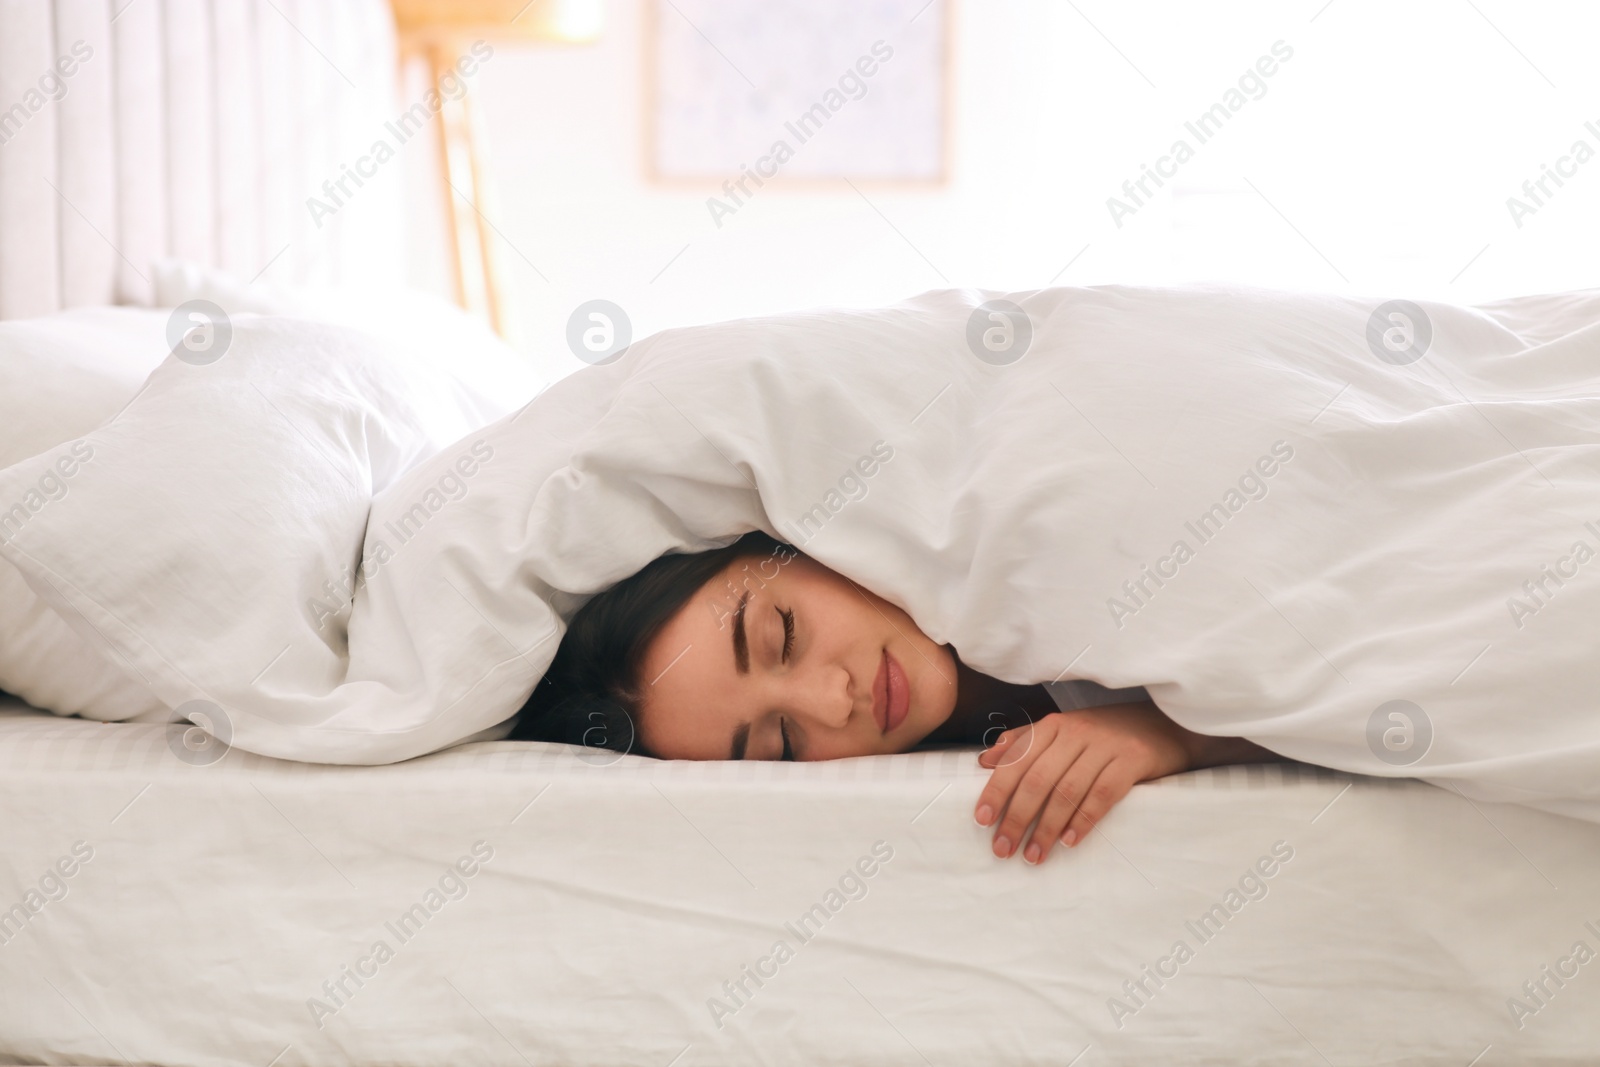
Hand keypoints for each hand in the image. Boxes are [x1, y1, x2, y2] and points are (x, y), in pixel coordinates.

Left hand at [973, 704, 1189, 864]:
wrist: (1162, 724)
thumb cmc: (1104, 734)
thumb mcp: (1062, 732)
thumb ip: (1023, 743)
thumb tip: (984, 761)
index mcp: (1053, 725)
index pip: (1017, 760)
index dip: (997, 791)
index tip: (982, 821)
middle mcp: (1075, 732)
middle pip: (1038, 779)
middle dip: (1017, 818)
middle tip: (1003, 849)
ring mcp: (1105, 745)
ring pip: (1067, 790)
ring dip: (1047, 828)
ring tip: (1034, 856)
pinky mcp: (1133, 760)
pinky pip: (1103, 794)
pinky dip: (1084, 820)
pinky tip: (1069, 841)